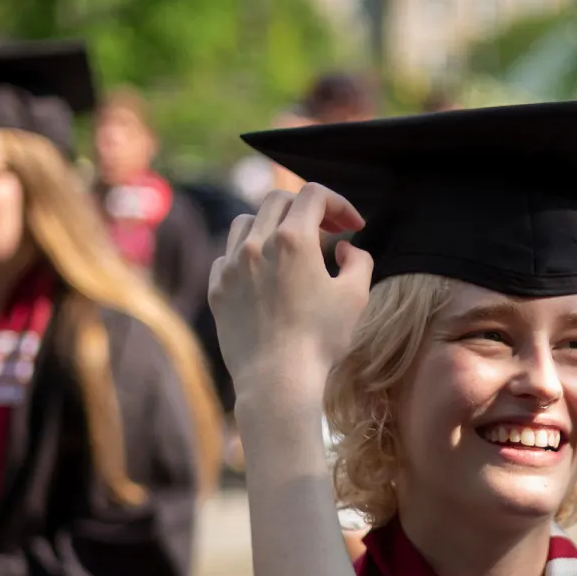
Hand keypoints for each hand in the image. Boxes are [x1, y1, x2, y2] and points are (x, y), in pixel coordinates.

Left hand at [207, 185, 371, 411]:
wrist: (277, 380)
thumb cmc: (320, 339)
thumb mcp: (356, 297)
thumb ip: (358, 261)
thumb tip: (345, 249)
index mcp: (293, 240)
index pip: (315, 195)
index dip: (339, 203)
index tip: (353, 225)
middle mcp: (256, 244)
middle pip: (278, 200)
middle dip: (307, 208)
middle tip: (327, 230)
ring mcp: (231, 266)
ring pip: (246, 222)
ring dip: (272, 226)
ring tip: (291, 248)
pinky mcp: (217, 289)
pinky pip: (227, 256)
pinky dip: (248, 255)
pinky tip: (264, 274)